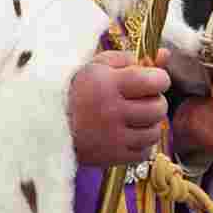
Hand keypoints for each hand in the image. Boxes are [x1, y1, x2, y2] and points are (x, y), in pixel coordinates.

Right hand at [68, 49, 170, 166]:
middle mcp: (112, 110)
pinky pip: (145, 152)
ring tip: (134, 117)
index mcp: (108, 83)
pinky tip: (128, 133)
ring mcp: (113, 137)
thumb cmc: (76, 90)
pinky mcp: (112, 157)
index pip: (156, 81)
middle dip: (155, 101)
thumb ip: (131, 59)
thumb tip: (164, 56)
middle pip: (159, 107)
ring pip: (155, 131)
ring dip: (150, 123)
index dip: (159, 79)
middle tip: (141, 99)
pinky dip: (141, 143)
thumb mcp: (98, 66)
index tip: (152, 80)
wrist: (48, 124)